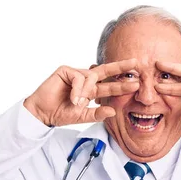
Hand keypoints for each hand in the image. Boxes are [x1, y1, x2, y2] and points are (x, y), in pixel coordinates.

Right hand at [23, 59, 139, 126]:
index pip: (110, 85)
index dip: (122, 83)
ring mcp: (75, 74)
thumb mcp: (82, 116)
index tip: (137, 82)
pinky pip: (78, 77)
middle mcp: (85, 80)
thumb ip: (97, 114)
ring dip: (86, 91)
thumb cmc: (60, 114)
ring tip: (78, 103)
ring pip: (90, 77)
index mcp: (91, 90)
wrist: (43, 113)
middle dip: (121, 66)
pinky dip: (77, 89)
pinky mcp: (65, 70)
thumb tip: (113, 112)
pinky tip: (73, 99)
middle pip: (106, 70)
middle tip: (137, 62)